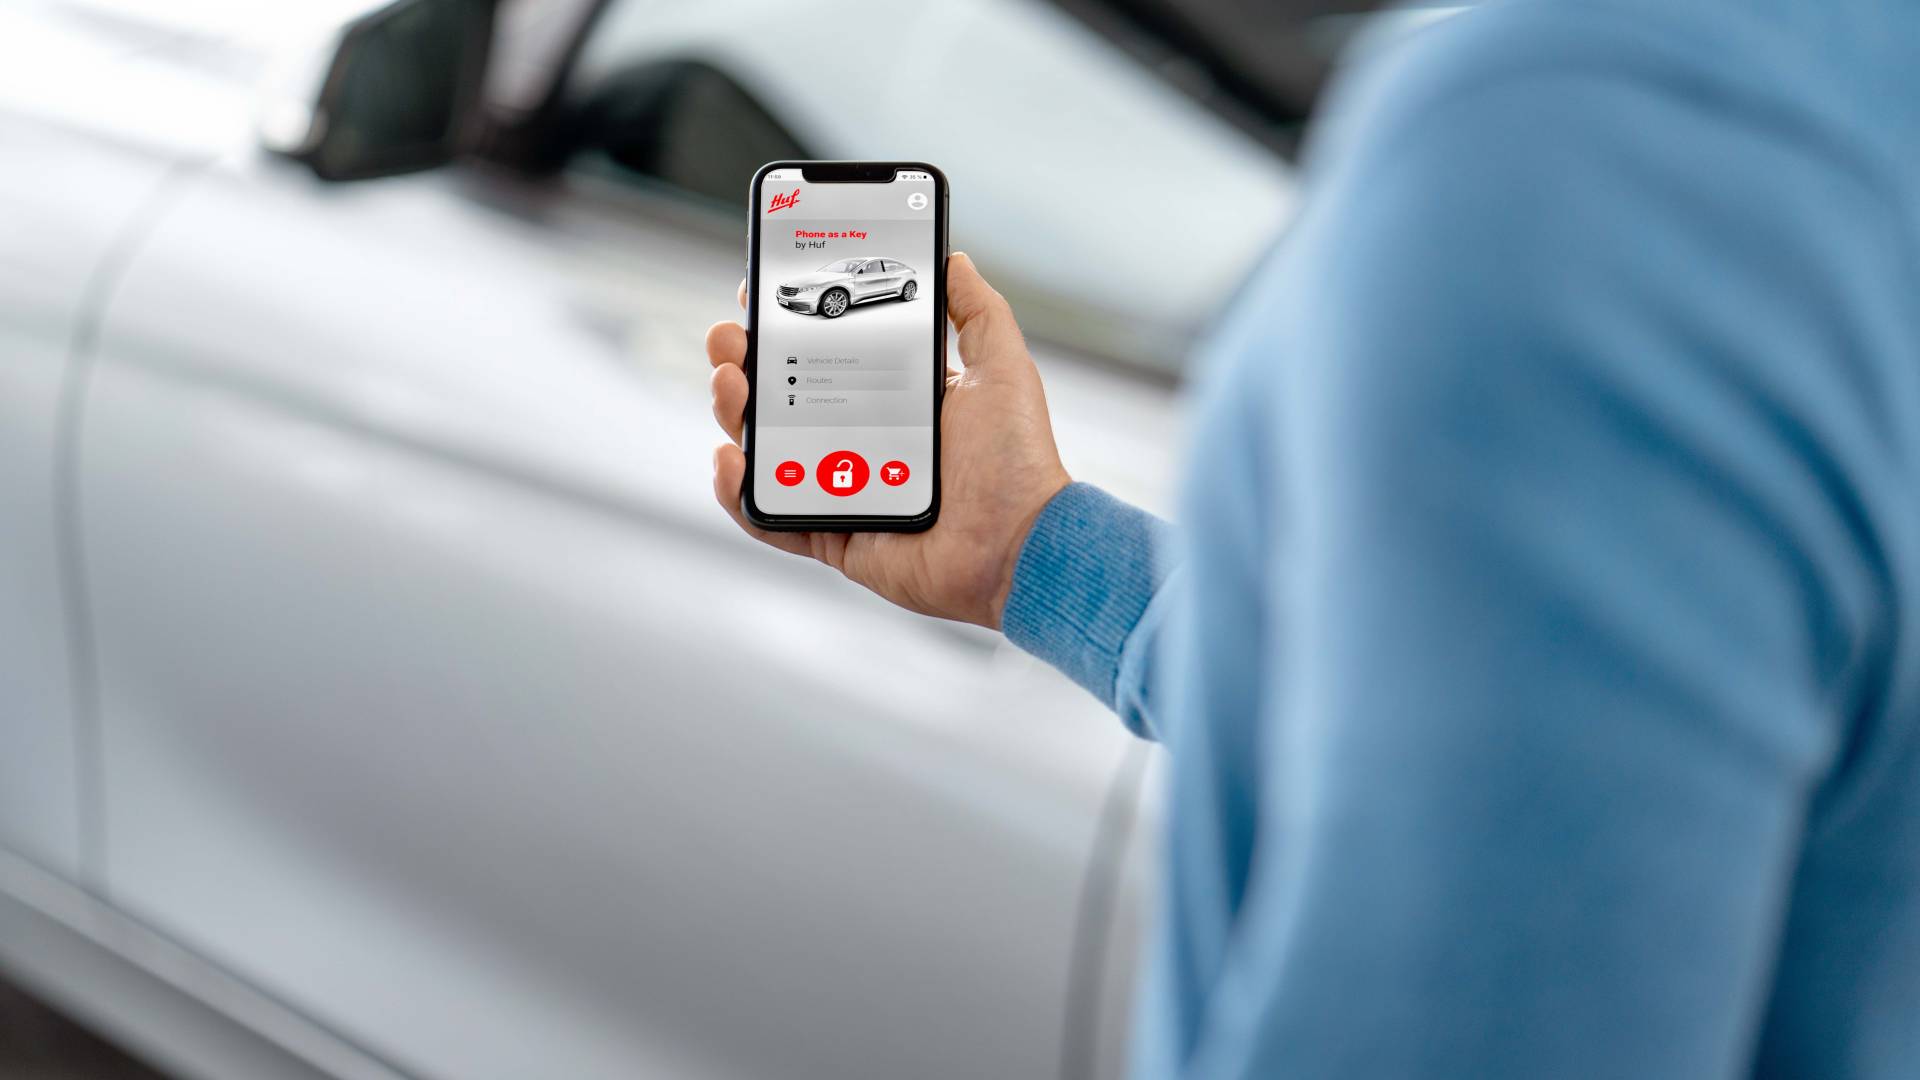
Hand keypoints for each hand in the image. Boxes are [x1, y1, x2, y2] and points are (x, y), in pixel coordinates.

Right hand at [707, 253, 1070, 629]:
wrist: (1021, 543)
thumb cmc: (1017, 460)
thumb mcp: (1001, 368)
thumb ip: (977, 311)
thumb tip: (955, 259)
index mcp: (896, 399)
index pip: (826, 353)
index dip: (786, 325)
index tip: (758, 292)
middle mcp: (863, 440)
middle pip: (782, 395)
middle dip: (744, 359)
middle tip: (731, 336)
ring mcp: (843, 489)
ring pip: (767, 449)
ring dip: (734, 412)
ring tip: (731, 384)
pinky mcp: (835, 537)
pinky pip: (772, 519)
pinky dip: (739, 493)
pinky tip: (731, 459)